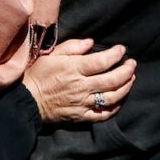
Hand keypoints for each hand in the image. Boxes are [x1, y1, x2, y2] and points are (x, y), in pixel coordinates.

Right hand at [22, 39, 136, 123]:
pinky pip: (103, 114)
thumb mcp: (52, 55)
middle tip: (133, 64)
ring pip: (112, 97)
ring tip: (131, 79)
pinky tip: (120, 99)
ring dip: (126, 87)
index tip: (122, 50)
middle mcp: (81, 87)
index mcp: (74, 69)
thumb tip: (91, 43)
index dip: (116, 54)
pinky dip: (115, 107)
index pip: (102, 61)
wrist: (27, 101)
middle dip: (127, 70)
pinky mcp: (81, 117)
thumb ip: (73, 47)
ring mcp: (82, 103)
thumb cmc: (38, 75)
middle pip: (112, 80)